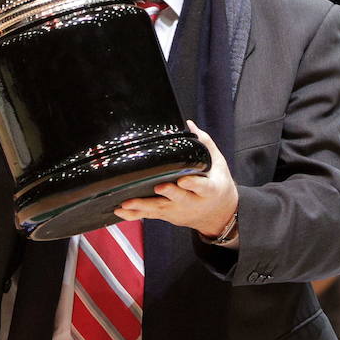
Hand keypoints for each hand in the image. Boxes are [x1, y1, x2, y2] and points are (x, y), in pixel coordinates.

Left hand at [115, 122, 238, 237]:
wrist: (218, 214)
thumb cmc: (216, 185)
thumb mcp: (217, 164)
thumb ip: (204, 143)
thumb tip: (189, 124)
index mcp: (209, 190)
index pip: (203, 187)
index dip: (193, 184)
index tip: (184, 180)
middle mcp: (193, 202)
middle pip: (179, 198)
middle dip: (169, 194)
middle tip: (158, 187)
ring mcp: (178, 210)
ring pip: (160, 209)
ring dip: (143, 206)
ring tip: (127, 202)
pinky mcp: (167, 215)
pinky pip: (150, 215)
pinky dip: (134, 214)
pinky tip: (121, 211)